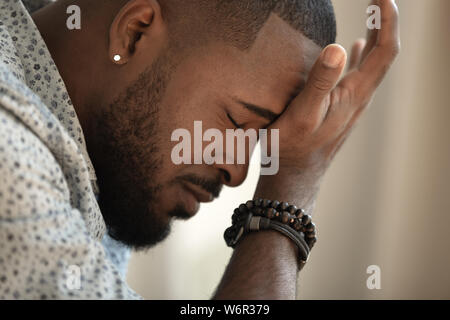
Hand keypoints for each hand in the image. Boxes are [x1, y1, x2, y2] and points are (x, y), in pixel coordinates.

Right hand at [255, 0, 399, 207]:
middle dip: (385, 22)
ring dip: (375, 36)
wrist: (294, 175)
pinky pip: (357, 75)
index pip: (385, 50)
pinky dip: (360, 55)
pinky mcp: (341, 108)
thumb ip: (319, 82)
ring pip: (372, 64)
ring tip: (372, 14)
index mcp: (355, 94)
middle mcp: (360, 97)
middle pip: (383, 54)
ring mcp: (352, 103)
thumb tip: (339, 45)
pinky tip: (354, 47)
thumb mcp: (302, 114)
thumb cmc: (292, 147)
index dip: (388, 20)